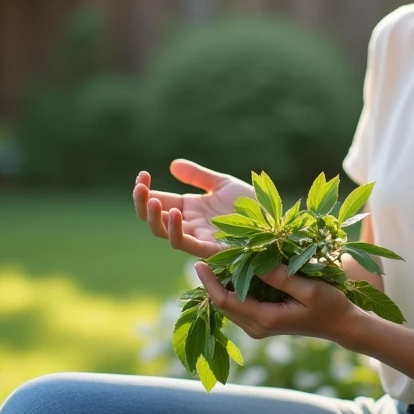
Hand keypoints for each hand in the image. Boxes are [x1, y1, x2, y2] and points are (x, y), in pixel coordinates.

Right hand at [132, 160, 253, 257]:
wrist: (274, 219)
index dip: (146, 190)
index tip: (142, 175)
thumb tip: (172, 165)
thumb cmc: (251, 204)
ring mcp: (198, 237)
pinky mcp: (209, 248)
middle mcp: (189, 224)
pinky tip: (174, 213)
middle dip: (142, 203)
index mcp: (189, 209)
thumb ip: (197, 176)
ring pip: (164, 233)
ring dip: (153, 217)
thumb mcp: (221, 184)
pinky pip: (185, 244)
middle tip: (140, 186)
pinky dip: (175, 230)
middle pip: (155, 219)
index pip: (159, 201)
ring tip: (151, 199)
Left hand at [194, 261, 365, 345]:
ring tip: (213, 259)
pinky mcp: (263, 321)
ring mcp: (259, 326)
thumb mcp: (309, 288)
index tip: (199, 262)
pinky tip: (233, 270)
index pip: (226, 301)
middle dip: (210, 282)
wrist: (342, 324)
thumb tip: (253, 259)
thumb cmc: (330, 305)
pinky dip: (232, 288)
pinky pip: (239, 304)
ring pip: (229, 305)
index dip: (209, 282)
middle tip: (203, 255)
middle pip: (222, 304)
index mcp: (265, 319)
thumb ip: (281, 277)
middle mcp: (257, 327)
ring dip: (220, 284)